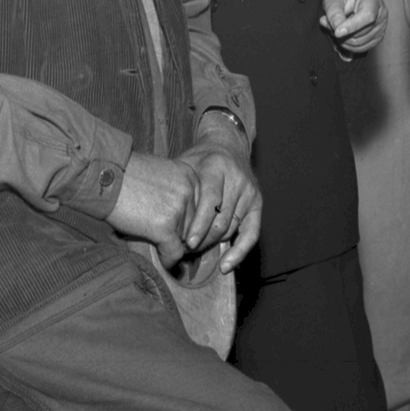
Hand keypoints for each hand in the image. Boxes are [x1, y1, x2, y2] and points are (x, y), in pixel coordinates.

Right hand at [106, 152, 199, 267]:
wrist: (104, 176)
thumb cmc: (126, 174)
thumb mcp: (163, 173)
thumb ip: (177, 190)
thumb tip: (184, 216)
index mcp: (191, 176)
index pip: (202, 209)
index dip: (190, 222)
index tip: (181, 231)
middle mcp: (189, 191)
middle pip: (195, 225)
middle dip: (181, 234)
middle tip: (166, 239)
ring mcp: (178, 209)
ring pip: (185, 240)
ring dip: (172, 245)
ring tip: (155, 242)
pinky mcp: (164, 227)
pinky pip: (174, 253)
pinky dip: (168, 260)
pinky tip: (160, 259)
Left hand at [179, 113, 261, 273]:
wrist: (227, 144)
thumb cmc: (200, 159)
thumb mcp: (185, 164)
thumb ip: (175, 187)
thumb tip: (152, 215)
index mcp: (216, 167)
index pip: (210, 201)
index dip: (199, 225)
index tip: (187, 243)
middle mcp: (237, 178)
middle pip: (221, 220)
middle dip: (203, 239)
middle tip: (184, 251)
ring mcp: (249, 190)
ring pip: (231, 229)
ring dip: (212, 245)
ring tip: (195, 253)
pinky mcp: (257, 202)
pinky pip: (252, 232)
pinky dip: (239, 252)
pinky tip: (226, 266)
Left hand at [320, 0, 387, 54]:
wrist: (347, 0)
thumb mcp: (333, 0)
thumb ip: (334, 14)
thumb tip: (338, 30)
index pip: (367, 16)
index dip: (352, 26)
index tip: (337, 32)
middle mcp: (381, 13)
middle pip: (361, 32)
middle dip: (340, 32)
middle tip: (325, 22)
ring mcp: (381, 27)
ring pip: (359, 42)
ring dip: (341, 39)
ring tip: (332, 27)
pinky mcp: (377, 38)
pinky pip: (360, 48)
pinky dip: (347, 44)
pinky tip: (340, 35)